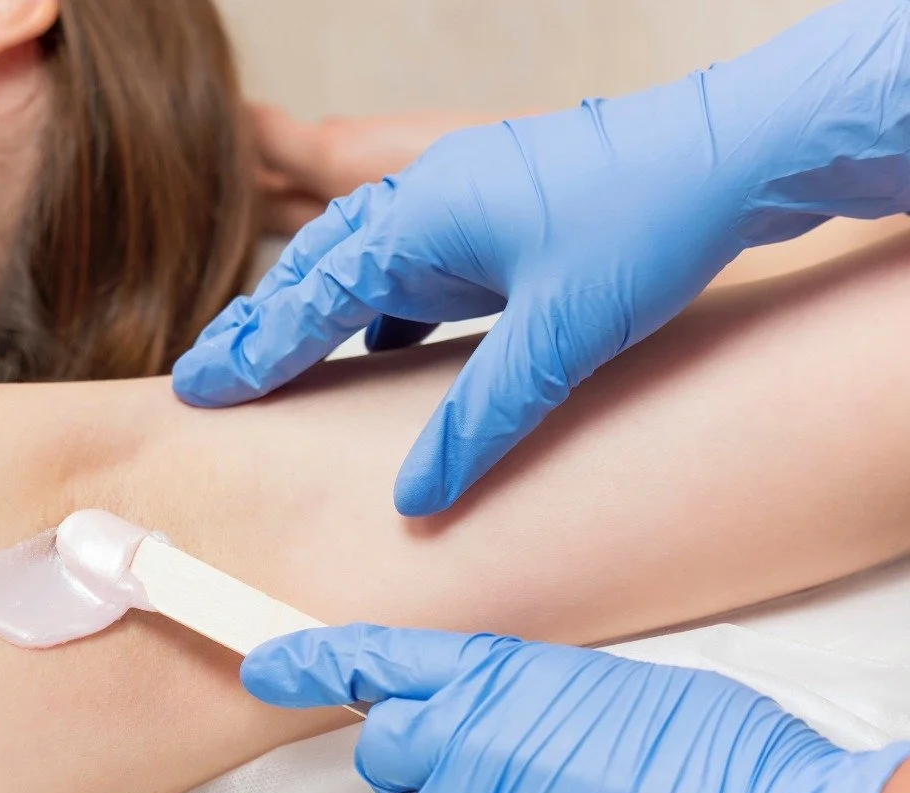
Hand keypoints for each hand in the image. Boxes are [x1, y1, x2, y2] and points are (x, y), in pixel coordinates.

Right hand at [177, 0, 909, 515]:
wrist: (735, 152)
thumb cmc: (647, 224)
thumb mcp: (558, 338)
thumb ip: (479, 421)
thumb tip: (413, 501)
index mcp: (421, 218)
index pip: (310, 294)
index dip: (251, 349)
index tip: (197, 389)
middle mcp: (427, 202)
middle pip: (318, 270)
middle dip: (261, 327)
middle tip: (209, 377)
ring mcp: (461, 205)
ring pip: (362, 267)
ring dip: (318, 316)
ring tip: (280, 365)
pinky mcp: (497, 219)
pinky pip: (416, 269)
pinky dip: (385, 310)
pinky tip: (385, 347)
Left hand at [242, 624, 909, 792]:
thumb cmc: (720, 764)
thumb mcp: (615, 695)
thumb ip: (531, 704)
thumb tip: (501, 724)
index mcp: (502, 679)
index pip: (377, 661)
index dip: (310, 661)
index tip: (262, 663)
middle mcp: (466, 746)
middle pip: (384, 758)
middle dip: (420, 767)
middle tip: (491, 781)